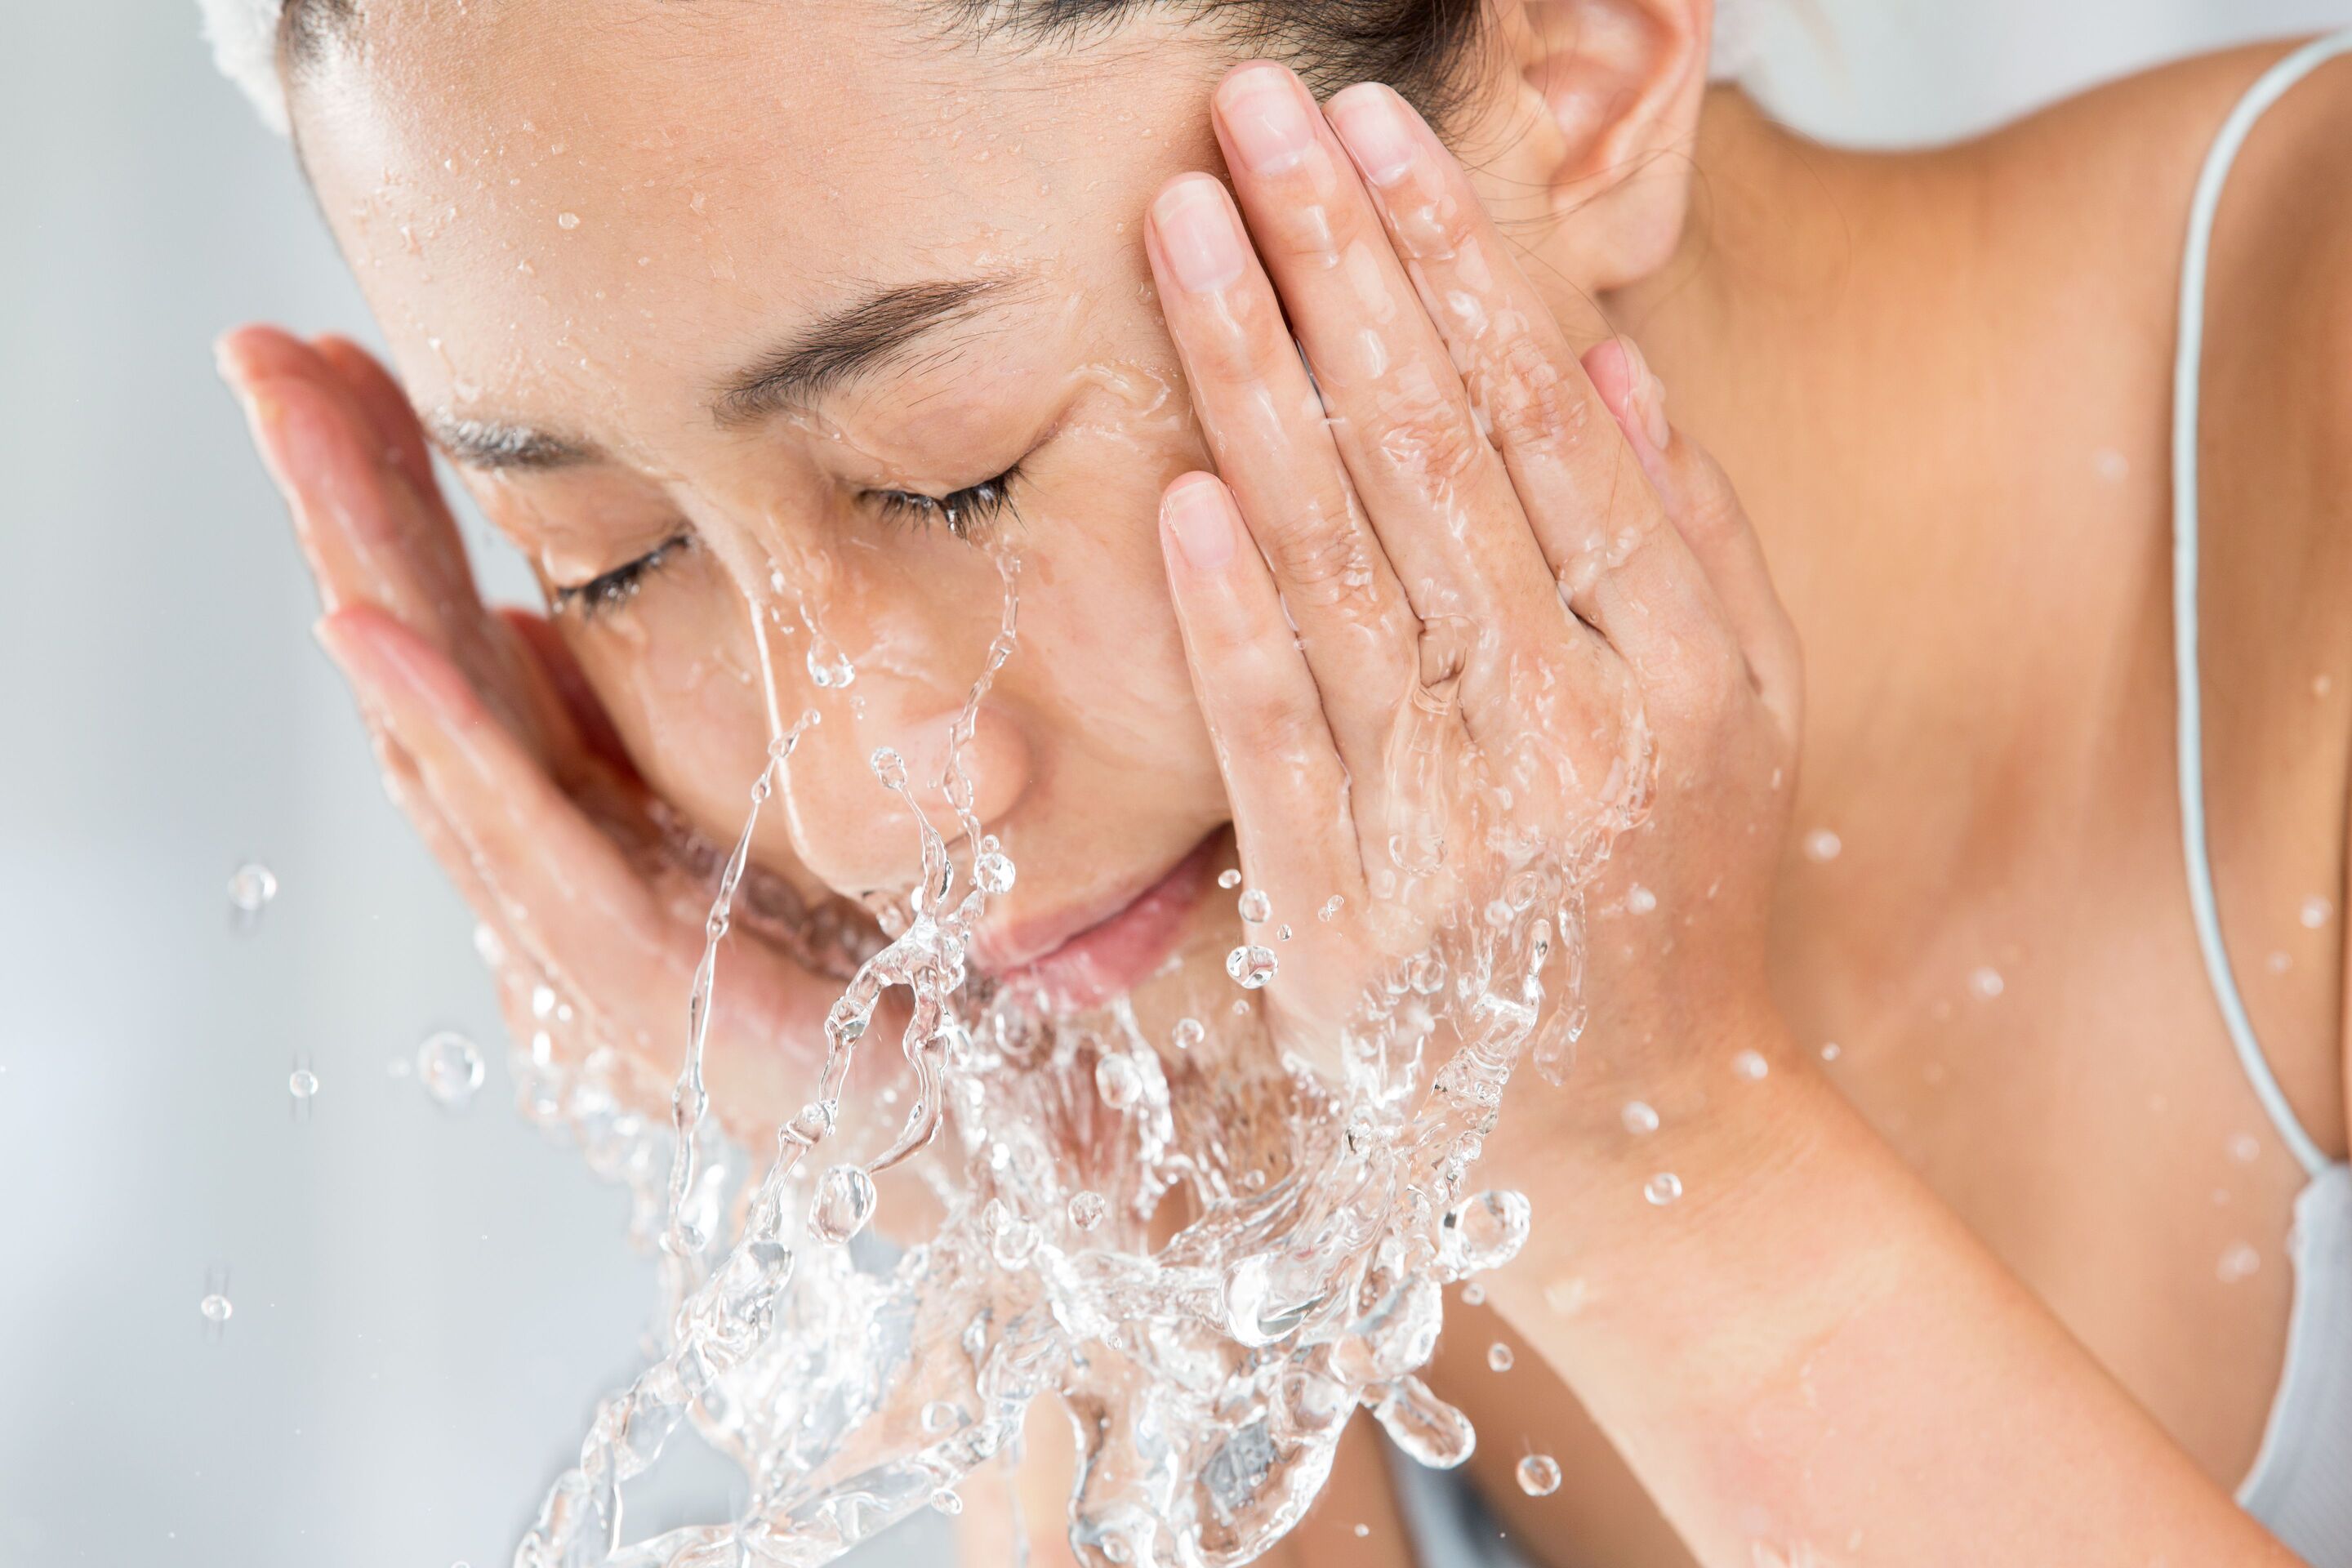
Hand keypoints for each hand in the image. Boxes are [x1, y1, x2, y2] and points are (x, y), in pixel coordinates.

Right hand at [216, 327, 868, 1141]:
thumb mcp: (772, 802)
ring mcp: (598, 942)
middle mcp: (571, 875)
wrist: (1009, 1117)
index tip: (342, 361)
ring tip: (300, 433)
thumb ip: (646, 735)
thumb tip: (526, 628)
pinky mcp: (654, 996)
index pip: (470, 639)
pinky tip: (376, 627)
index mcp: (596, 821)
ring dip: (371, 577)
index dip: (400, 506)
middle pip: (432, 673)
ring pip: (452, 740)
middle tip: (264, 351)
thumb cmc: (902, 967)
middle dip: (347, 509)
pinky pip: (535, 853)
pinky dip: (450, 736)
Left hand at [1145, 67, 1799, 1153]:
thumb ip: (1690, 541)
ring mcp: (1451, 833)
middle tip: (1255, 109)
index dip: (1454, 265)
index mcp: (1673, 669)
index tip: (1377, 136)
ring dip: (1253, 382)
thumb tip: (1603, 361)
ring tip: (1187, 223)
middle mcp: (1567, 735)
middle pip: (1426, 459)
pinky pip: (1276, 748)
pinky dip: (1225, 616)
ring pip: (1337, 568)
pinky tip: (1177, 487)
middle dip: (1333, 266)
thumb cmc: (1677, 907)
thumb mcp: (1747, 720)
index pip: (1539, 425)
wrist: (1649, 1147)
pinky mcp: (1344, 926)